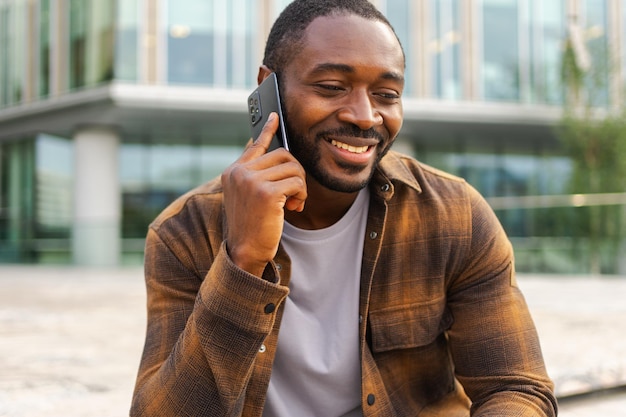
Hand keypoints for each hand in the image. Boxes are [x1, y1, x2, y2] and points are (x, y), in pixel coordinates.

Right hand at [221, 113, 306, 276]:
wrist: (243, 252)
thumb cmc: (250, 228)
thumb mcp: (249, 198)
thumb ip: (259, 178)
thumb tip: (283, 159)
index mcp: (233, 172)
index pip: (255, 145)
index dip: (267, 130)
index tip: (275, 116)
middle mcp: (239, 172)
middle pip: (283, 155)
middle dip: (296, 173)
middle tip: (295, 194)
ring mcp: (250, 181)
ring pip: (293, 168)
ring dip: (300, 186)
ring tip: (294, 203)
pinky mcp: (265, 192)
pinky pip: (296, 183)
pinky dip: (301, 195)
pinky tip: (294, 207)